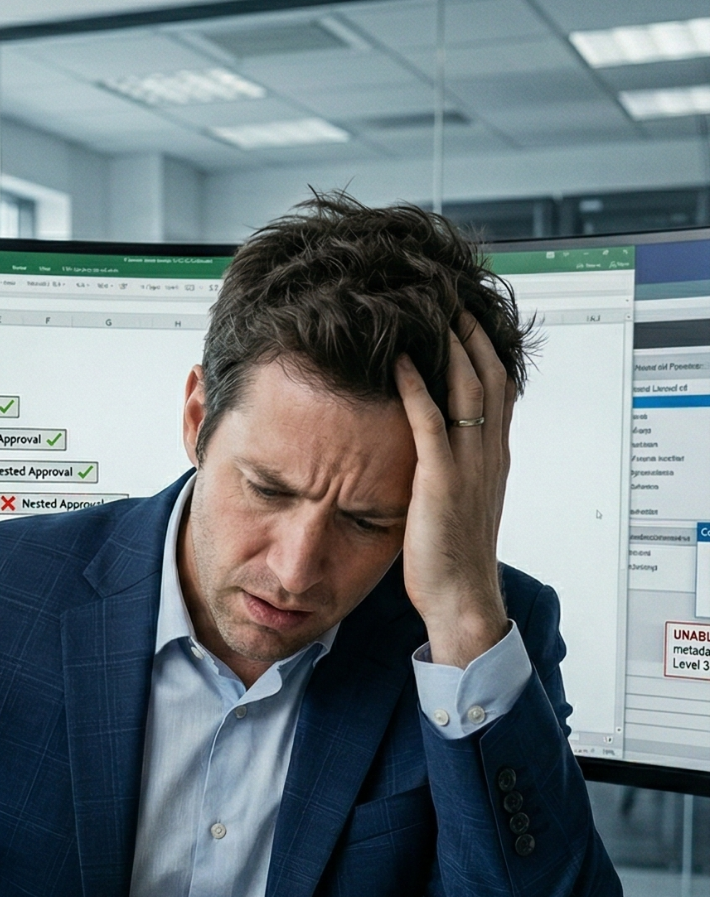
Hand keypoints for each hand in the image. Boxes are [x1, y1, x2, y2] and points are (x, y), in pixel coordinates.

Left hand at [395, 314, 512, 666]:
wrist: (462, 596)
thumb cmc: (452, 556)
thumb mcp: (458, 500)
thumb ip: (451, 468)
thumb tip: (432, 448)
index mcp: (494, 457)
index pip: (500, 389)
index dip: (486, 350)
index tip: (469, 319)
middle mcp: (488, 453)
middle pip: (490, 377)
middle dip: (472, 336)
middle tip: (453, 300)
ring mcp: (468, 465)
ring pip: (468, 390)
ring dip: (449, 348)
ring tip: (431, 313)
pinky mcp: (440, 480)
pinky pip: (429, 423)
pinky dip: (414, 388)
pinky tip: (397, 363)